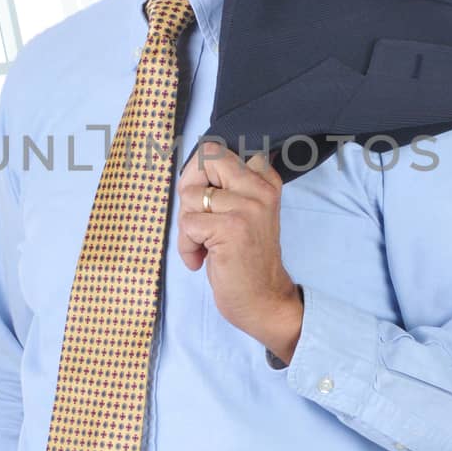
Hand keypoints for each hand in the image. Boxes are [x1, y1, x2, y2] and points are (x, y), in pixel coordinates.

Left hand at [176, 141, 303, 362]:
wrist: (263, 300)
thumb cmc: (246, 259)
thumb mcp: (246, 212)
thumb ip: (230, 186)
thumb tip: (196, 159)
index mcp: (265, 181)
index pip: (218, 150)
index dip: (200, 174)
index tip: (206, 202)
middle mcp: (260, 189)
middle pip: (204, 159)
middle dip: (189, 189)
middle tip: (197, 218)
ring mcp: (247, 207)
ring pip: (190, 196)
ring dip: (186, 227)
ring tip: (203, 245)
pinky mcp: (231, 228)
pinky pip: (188, 224)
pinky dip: (186, 246)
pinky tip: (201, 259)